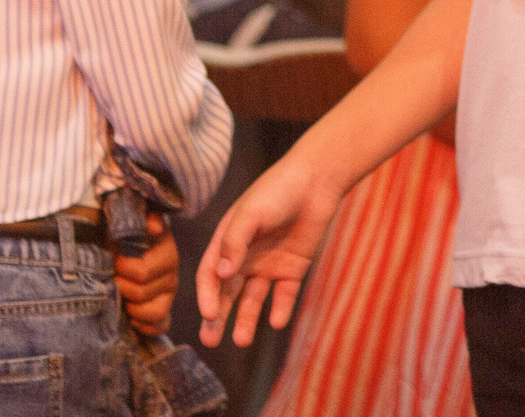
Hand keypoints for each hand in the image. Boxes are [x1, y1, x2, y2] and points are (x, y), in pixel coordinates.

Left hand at [113, 227, 179, 336]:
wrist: (128, 250)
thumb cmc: (126, 238)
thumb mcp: (132, 224)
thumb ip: (143, 220)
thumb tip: (153, 226)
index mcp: (167, 252)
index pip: (143, 272)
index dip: (122, 269)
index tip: (113, 259)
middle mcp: (172, 274)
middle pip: (142, 293)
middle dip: (121, 288)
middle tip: (111, 279)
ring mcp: (170, 295)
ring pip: (154, 312)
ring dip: (132, 307)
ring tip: (120, 297)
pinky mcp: (166, 312)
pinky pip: (160, 327)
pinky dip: (143, 324)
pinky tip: (130, 314)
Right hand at [196, 156, 343, 347]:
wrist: (317, 181)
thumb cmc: (277, 191)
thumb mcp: (250, 213)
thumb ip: (234, 242)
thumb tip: (221, 275)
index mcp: (228, 241)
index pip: (210, 274)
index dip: (207, 294)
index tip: (208, 314)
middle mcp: (245, 257)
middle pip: (227, 293)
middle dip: (217, 317)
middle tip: (209, 341)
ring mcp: (269, 265)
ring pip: (253, 300)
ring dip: (246, 320)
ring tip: (241, 341)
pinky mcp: (293, 269)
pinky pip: (284, 295)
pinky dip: (280, 309)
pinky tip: (277, 321)